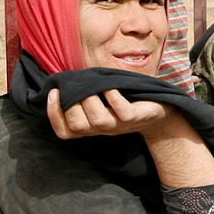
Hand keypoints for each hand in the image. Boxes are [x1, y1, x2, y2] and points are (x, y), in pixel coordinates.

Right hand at [47, 88, 170, 139]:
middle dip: (72, 105)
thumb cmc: (126, 102)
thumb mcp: (102, 101)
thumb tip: (65, 81)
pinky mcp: (136, 118)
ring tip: (94, 87)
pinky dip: (114, 99)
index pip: (64, 132)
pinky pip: (123, 112)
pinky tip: (110, 88)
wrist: (159, 113)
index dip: (54, 115)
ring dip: (91, 101)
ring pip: (98, 120)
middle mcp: (103, 128)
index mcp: (91, 126)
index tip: (53, 93)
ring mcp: (120, 125)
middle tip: (78, 89)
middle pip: (78, 126)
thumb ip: (84, 95)